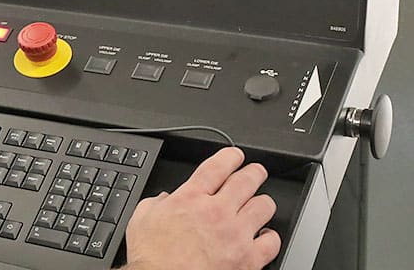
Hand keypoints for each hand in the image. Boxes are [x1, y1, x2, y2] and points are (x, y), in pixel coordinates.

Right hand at [123, 147, 280, 269]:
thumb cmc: (151, 258)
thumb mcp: (141, 219)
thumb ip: (155, 203)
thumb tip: (164, 200)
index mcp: (190, 198)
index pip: (217, 166)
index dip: (230, 156)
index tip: (235, 156)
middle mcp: (216, 211)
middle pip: (246, 180)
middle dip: (254, 172)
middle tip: (256, 172)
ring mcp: (235, 234)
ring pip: (264, 206)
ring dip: (263, 202)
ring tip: (260, 204)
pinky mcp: (248, 259)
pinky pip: (272, 241)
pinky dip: (270, 237)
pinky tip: (264, 237)